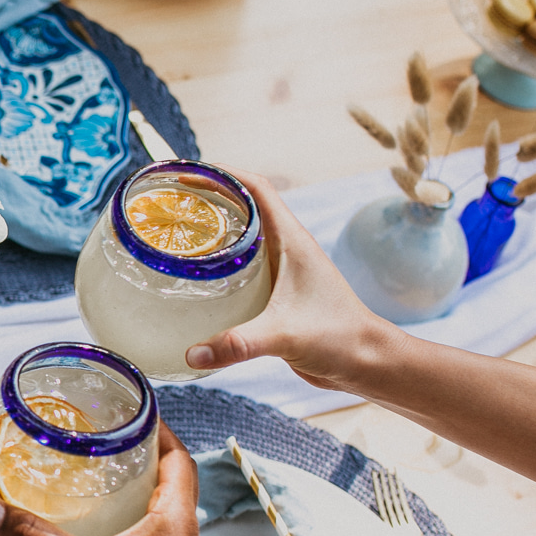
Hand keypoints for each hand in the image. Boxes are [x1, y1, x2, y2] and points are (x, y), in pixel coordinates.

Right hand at [0, 425, 201, 535]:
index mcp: (176, 522)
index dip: (161, 427)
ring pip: (150, 506)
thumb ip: (33, 535)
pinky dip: (112, 515)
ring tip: (88, 465)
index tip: (133, 406)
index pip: (180, 458)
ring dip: (126, 482)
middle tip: (101, 431)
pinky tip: (81, 518)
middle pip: (166, 476)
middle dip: (137, 449)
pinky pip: (134, 533)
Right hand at [182, 171, 407, 392]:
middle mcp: (286, 248)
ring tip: (175, 233)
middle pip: (243, 206)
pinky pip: (241, 265)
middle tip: (170, 203)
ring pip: (241, 235)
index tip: (186, 174)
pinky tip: (195, 276)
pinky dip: (217, 261)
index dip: (221, 174)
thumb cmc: (340, 338)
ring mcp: (282, 269)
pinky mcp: (277, 292)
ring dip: (212, 228)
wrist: (366, 362)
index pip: (255, 188)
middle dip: (207, 198)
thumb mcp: (286, 335)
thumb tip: (193, 354)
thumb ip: (239, 343)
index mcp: (292, 241)